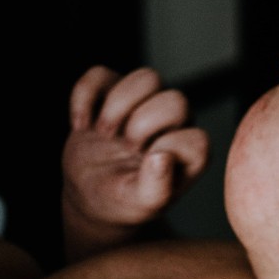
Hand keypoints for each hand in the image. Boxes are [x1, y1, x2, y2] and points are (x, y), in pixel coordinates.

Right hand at [62, 66, 208, 259]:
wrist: (90, 193)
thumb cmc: (124, 200)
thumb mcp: (141, 204)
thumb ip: (157, 188)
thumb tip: (162, 157)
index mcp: (188, 151)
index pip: (196, 139)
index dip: (168, 149)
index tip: (145, 165)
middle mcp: (173, 123)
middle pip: (176, 101)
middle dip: (144, 125)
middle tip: (125, 148)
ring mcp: (142, 103)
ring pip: (147, 78)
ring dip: (119, 105)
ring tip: (104, 133)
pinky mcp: (111, 91)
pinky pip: (100, 73)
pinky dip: (84, 98)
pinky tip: (81, 125)